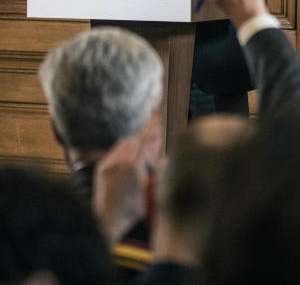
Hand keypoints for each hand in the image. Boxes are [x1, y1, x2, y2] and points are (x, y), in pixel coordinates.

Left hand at [94, 113, 161, 244]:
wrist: (105, 221)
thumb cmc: (132, 210)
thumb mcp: (151, 192)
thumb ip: (158, 171)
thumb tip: (164, 156)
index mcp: (134, 166)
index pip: (146, 138)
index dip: (154, 124)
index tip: (159, 109)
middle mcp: (120, 161)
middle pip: (137, 138)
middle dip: (148, 136)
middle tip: (157, 135)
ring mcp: (109, 163)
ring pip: (126, 142)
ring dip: (137, 143)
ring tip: (144, 157)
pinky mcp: (102, 166)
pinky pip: (117, 150)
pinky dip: (127, 150)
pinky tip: (132, 161)